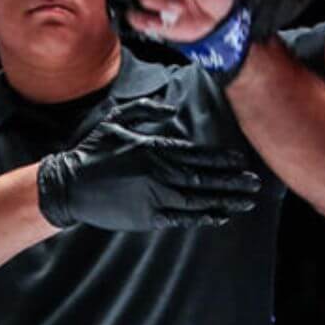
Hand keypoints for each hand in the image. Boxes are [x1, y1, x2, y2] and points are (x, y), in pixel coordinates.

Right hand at [37, 98, 261, 231]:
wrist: (69, 185)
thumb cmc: (93, 151)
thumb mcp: (117, 121)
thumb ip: (146, 110)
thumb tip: (171, 106)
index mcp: (157, 149)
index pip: (199, 154)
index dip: (223, 160)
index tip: (240, 162)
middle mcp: (162, 172)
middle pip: (206, 177)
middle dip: (233, 181)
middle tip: (255, 184)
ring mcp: (157, 196)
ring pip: (201, 199)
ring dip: (226, 200)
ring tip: (247, 201)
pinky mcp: (149, 217)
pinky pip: (184, 218)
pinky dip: (205, 217)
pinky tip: (222, 215)